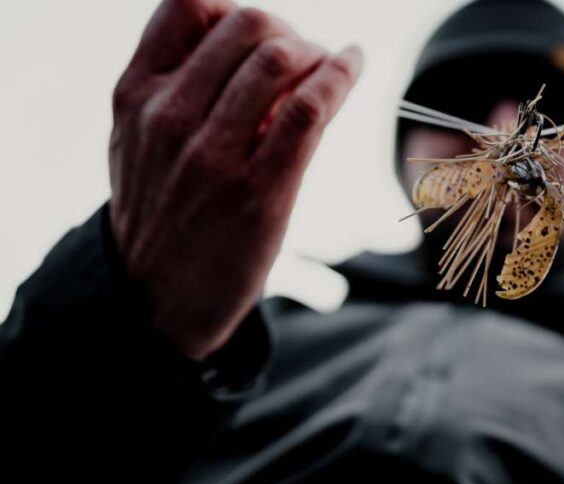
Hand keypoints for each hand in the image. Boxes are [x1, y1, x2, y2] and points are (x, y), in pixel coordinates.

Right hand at [109, 0, 361, 359]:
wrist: (156, 299)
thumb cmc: (161, 213)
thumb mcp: (138, 141)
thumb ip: (173, 88)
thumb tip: (248, 45)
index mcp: (136, 95)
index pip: (187, 6)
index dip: (235, 6)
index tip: (260, 31)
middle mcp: (169, 116)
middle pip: (245, 24)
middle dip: (287, 30)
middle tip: (303, 56)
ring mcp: (213, 153)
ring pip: (279, 61)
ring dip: (317, 53)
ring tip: (328, 66)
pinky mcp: (260, 189)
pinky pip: (308, 110)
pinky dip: (340, 77)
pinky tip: (352, 65)